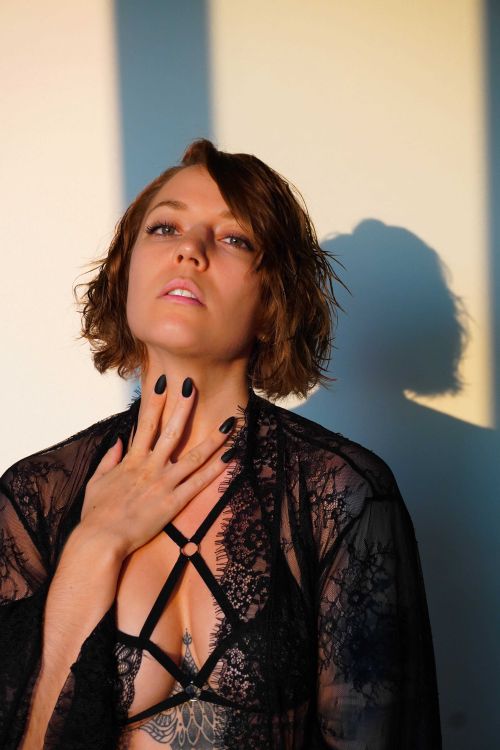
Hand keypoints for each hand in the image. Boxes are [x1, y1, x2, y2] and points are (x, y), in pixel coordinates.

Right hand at [79, 376, 234, 557]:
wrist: (100, 539)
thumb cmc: (96, 514)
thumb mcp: (97, 482)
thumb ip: (109, 459)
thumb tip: (119, 441)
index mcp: (132, 460)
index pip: (146, 423)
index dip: (155, 401)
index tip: (163, 382)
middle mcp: (150, 467)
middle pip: (171, 430)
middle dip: (183, 406)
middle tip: (193, 385)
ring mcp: (164, 483)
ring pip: (194, 455)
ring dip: (214, 438)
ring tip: (230, 423)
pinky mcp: (174, 502)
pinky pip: (200, 483)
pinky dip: (217, 470)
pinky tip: (231, 457)